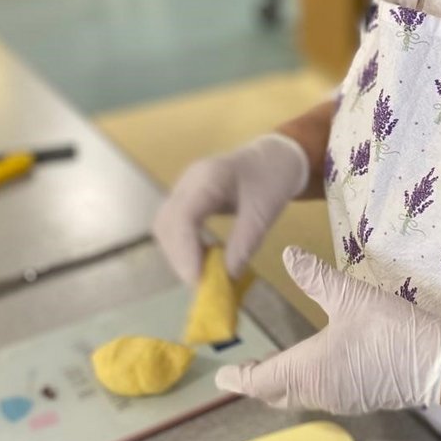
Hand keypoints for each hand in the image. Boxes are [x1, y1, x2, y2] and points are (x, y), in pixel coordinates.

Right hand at [153, 134, 309, 283]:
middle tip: (201, 284)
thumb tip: (227, 277)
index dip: (185, 251)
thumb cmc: (272, 179)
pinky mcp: (186, 198)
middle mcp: (189, 181)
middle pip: (167, 223)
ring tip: (203, 273)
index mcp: (210, 177)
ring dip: (179, 254)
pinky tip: (202, 258)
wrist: (274, 157)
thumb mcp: (265, 212)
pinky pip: (174, 225)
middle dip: (179, 257)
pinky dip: (183, 246)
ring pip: (165, 226)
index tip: (197, 280)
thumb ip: (245, 242)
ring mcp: (184, 188)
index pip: (183, 216)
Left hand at [215, 248, 440, 412]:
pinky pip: (320, 397)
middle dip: (258, 384)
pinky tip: (314, 371)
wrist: (439, 363)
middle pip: (276, 395)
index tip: (223, 376)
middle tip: (245, 373)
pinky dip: (305, 387)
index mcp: (307, 370)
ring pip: (299, 398)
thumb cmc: (389, 330)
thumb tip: (287, 255)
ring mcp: (341, 400)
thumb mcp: (350, 296)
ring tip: (273, 370)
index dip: (239, 379)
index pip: (260, 381)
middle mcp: (319, 391)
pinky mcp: (360, 400)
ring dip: (282, 387)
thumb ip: (315, 277)